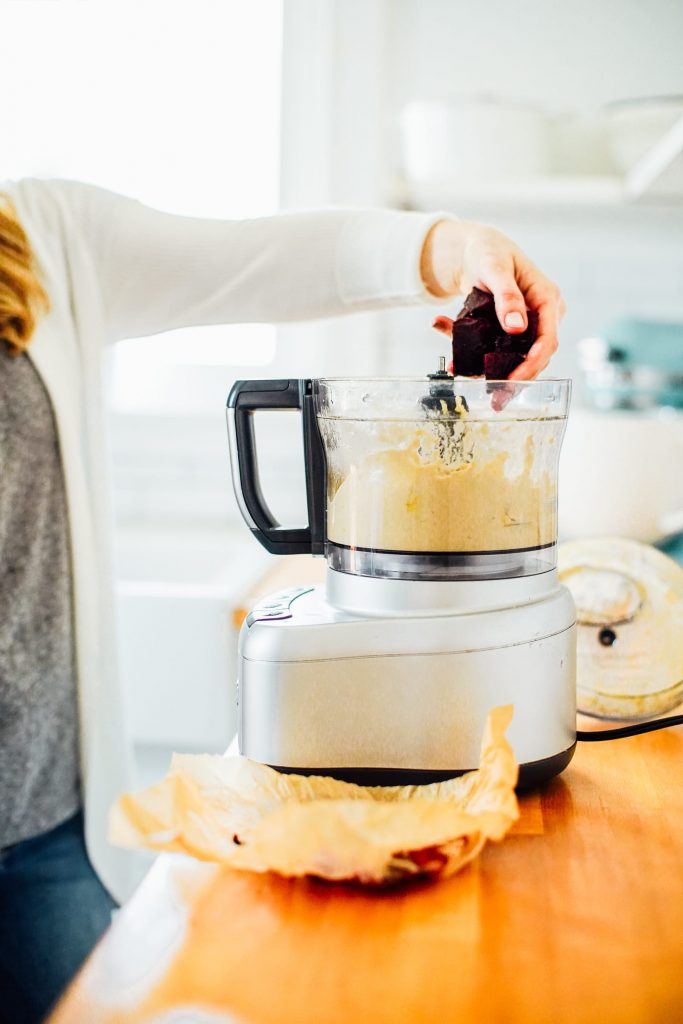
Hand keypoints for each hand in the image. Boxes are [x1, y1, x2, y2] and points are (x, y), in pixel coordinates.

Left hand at [420, 220, 565, 379]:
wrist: (475, 252)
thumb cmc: (488, 252)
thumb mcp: (494, 268)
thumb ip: (507, 296)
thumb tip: (517, 327)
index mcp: (546, 298)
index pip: (548, 339)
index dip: (533, 363)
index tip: (514, 379)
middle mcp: (541, 315)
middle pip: (536, 356)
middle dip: (516, 378)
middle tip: (495, 397)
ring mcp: (527, 326)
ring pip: (517, 359)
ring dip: (493, 372)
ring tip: (470, 380)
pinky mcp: (510, 333)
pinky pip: (498, 352)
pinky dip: (477, 359)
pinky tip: (456, 363)